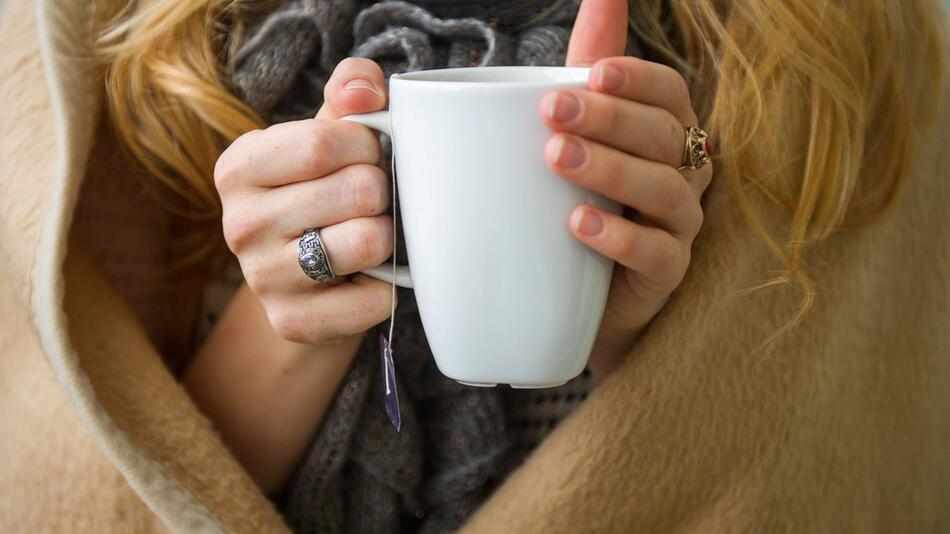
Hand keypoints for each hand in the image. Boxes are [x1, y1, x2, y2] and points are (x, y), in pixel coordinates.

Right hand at [214, 58, 395, 344]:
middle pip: (356, 191)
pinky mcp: (292, 323)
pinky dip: (387, 286)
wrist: (307, 283)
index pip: (325, 142)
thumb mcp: (329, 135)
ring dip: (388, 237)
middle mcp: (238, 224)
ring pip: (368, 242)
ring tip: (370, 236)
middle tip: (371, 203)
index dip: (368, 146)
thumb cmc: (324, 193)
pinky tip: (366, 278)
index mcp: (239, 167)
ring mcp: (261, 279)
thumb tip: (367, 89)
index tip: (368, 156)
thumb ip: (350, 93)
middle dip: (382, 192)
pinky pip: (375, 298)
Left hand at [547, 0, 712, 379]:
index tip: (592, 73)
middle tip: (553, 112)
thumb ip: (590, 65)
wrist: (579, 291)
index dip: (637, 80)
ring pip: (664, 190)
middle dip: (609, 119)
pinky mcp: (667, 273)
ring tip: (557, 159)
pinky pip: (658, 253)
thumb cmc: (584, 197)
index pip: (669, 93)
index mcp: (666, 131)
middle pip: (663, 136)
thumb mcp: (582, 130)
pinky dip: (620, 238)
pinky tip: (578, 224)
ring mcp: (681, 224)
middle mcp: (684, 172)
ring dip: (610, 170)